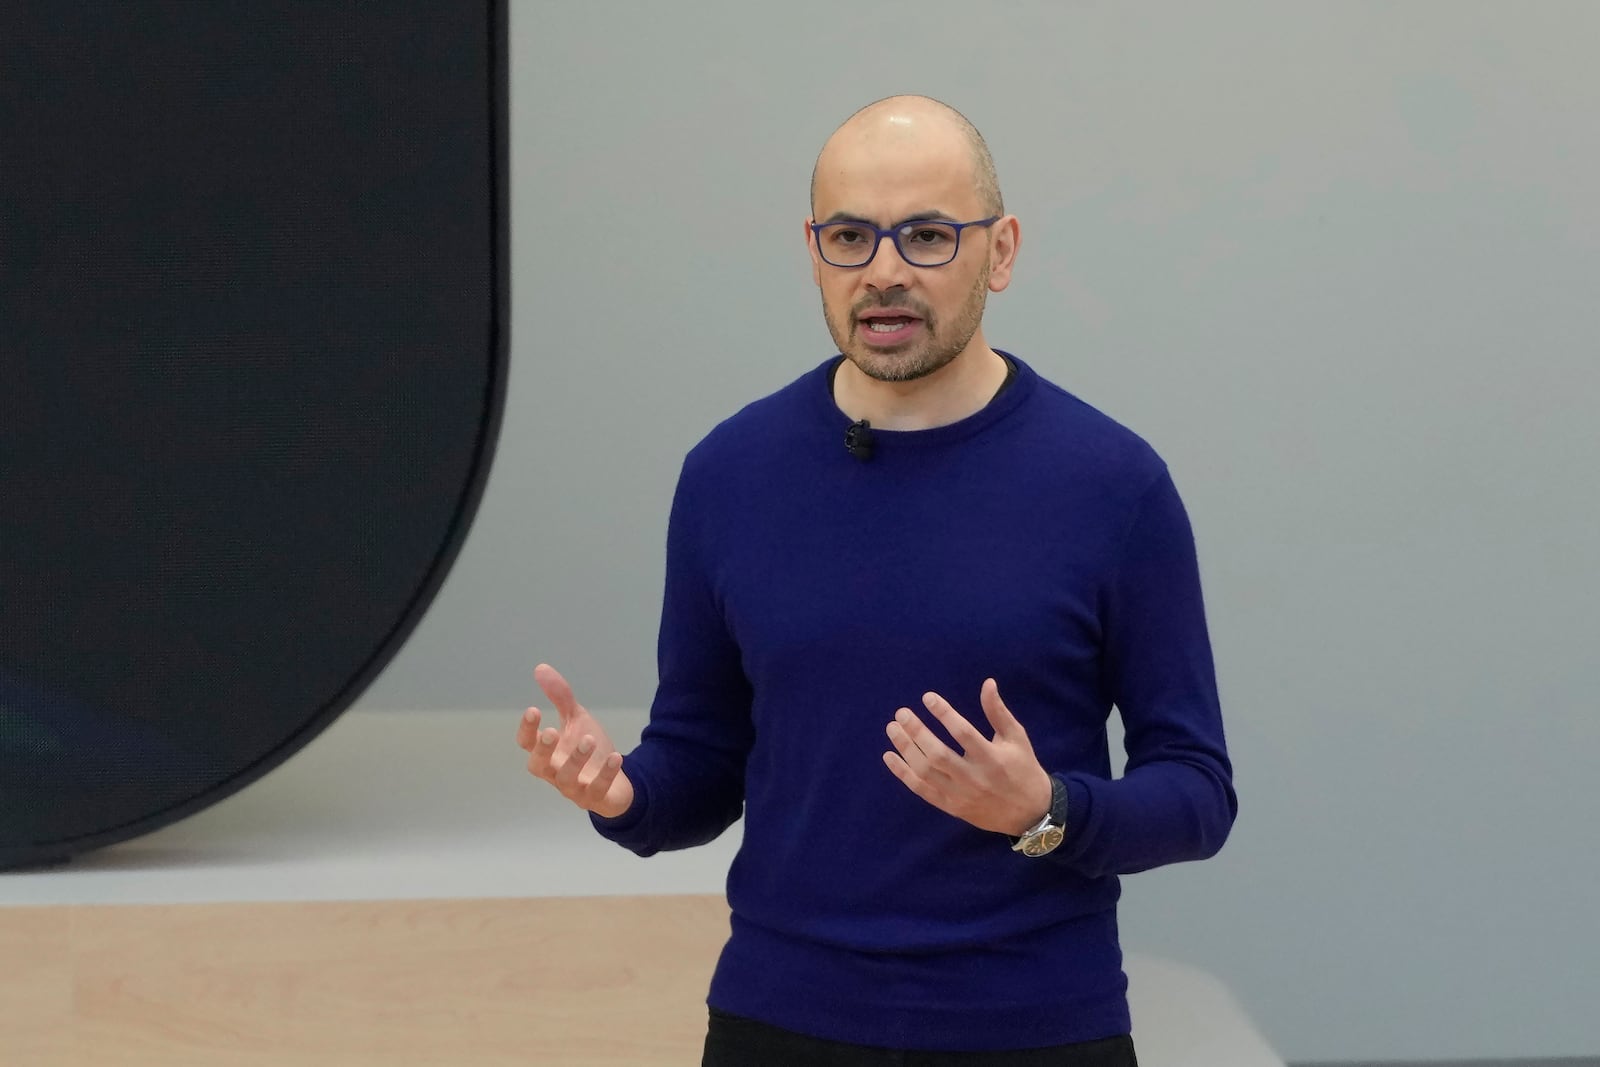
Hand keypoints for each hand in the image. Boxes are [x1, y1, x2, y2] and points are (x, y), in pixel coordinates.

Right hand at [517, 663, 633, 818]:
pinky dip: (606, 773)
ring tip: (588, 739)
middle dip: (543, 750)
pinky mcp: (596, 798)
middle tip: (551, 731)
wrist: (616, 781)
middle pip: (538, 767)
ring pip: (567, 779)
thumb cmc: (589, 751)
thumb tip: (540, 668)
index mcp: (548, 753)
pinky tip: (616, 756)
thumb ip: (560, 697)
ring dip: (576, 760)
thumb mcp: (576, 720)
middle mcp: (555, 772)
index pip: (527, 744)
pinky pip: (598, 790)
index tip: (533, 709)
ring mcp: (574, 788)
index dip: (526, 730)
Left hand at [883, 678, 1052, 836]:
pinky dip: (903, 774)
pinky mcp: (951, 807)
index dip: (944, 713)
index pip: (963, 733)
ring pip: (926, 772)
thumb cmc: (1023, 768)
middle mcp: (974, 778)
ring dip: (906, 749)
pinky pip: (922, 790)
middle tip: (901, 713)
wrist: (1029, 813)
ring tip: (893, 728)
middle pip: (938, 755)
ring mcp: (960, 795)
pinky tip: (889, 756)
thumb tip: (987, 683)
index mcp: (992, 758)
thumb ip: (998, 712)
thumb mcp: (1016, 738)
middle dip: (917, 732)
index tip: (927, 697)